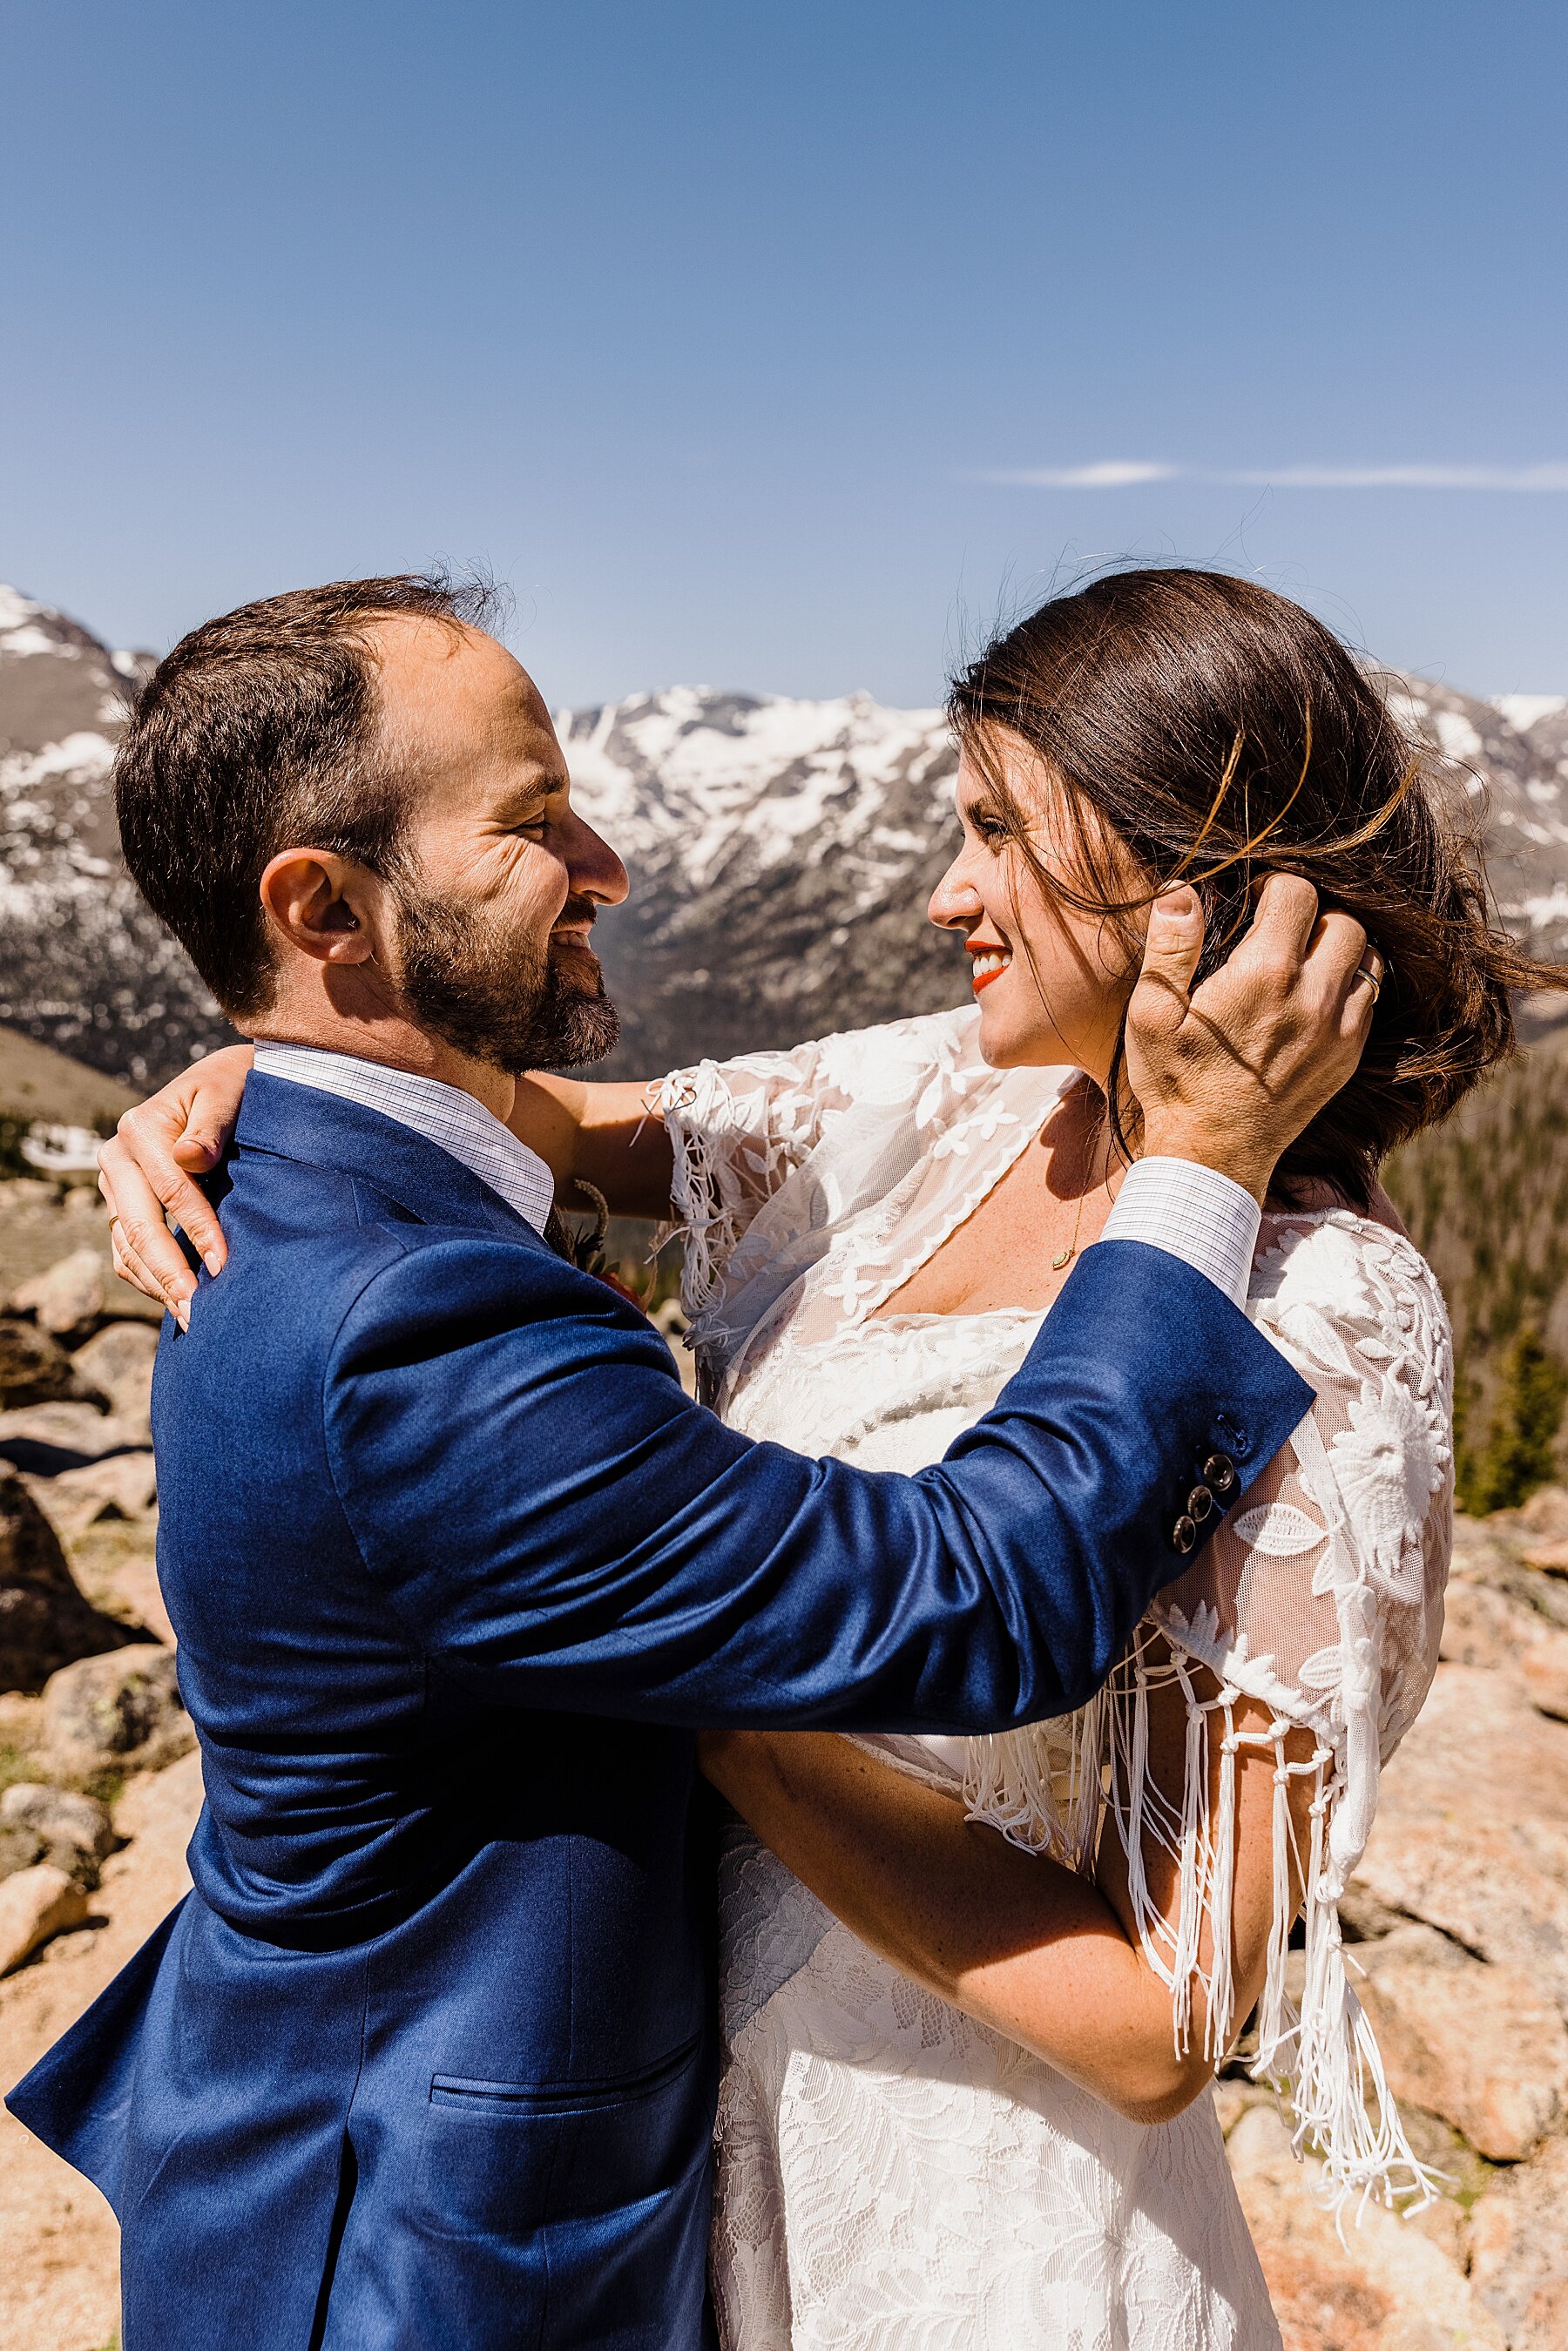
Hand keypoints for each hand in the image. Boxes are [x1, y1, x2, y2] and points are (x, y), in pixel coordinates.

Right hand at [97, 1044, 253, 1322]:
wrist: (222, 1086)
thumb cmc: (234, 1089)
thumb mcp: (228, 1093)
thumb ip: (212, 1124)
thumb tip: (189, 1158)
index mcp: (140, 1129)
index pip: (172, 1192)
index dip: (199, 1232)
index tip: (225, 1267)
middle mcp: (116, 1158)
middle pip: (139, 1228)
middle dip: (170, 1274)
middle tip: (200, 1313)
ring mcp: (114, 1185)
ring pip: (126, 1248)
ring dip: (157, 1287)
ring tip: (193, 1320)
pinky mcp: (121, 1206)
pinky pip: (125, 1252)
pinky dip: (148, 1281)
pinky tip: (178, 1303)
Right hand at [1125, 877, 1375, 1202]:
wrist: (1212, 1155)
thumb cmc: (1175, 1082)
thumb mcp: (1151, 1014)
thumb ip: (1170, 947)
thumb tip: (1181, 891)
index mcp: (1265, 974)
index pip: (1297, 892)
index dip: (1273, 888)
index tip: (1253, 904)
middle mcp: (1314, 996)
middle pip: (1343, 919)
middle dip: (1311, 916)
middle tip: (1277, 934)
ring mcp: (1339, 1030)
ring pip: (1367, 957)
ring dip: (1337, 949)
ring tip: (1301, 963)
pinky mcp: (1348, 1056)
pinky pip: (1369, 999)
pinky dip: (1348, 987)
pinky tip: (1311, 1000)